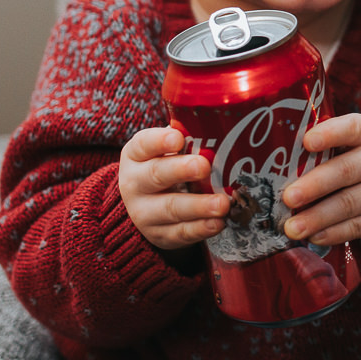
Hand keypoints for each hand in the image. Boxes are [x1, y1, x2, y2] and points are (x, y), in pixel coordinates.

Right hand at [117, 127, 230, 250]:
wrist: (147, 207)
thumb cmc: (168, 166)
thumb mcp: (169, 151)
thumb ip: (190, 138)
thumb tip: (225, 124)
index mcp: (137, 155)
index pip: (144, 144)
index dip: (159, 141)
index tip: (178, 139)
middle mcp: (135, 183)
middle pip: (156, 175)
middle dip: (180, 171)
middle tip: (204, 166)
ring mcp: (145, 212)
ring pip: (171, 208)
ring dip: (199, 206)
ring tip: (222, 203)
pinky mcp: (160, 235)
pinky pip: (180, 233)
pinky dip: (201, 229)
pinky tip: (218, 223)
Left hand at [280, 114, 360, 245]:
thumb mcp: (359, 135)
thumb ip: (330, 142)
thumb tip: (282, 160)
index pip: (351, 128)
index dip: (330, 134)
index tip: (306, 142)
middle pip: (347, 171)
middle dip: (315, 186)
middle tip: (288, 197)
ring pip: (350, 204)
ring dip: (318, 217)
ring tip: (292, 228)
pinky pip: (359, 227)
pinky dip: (334, 233)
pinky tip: (313, 236)